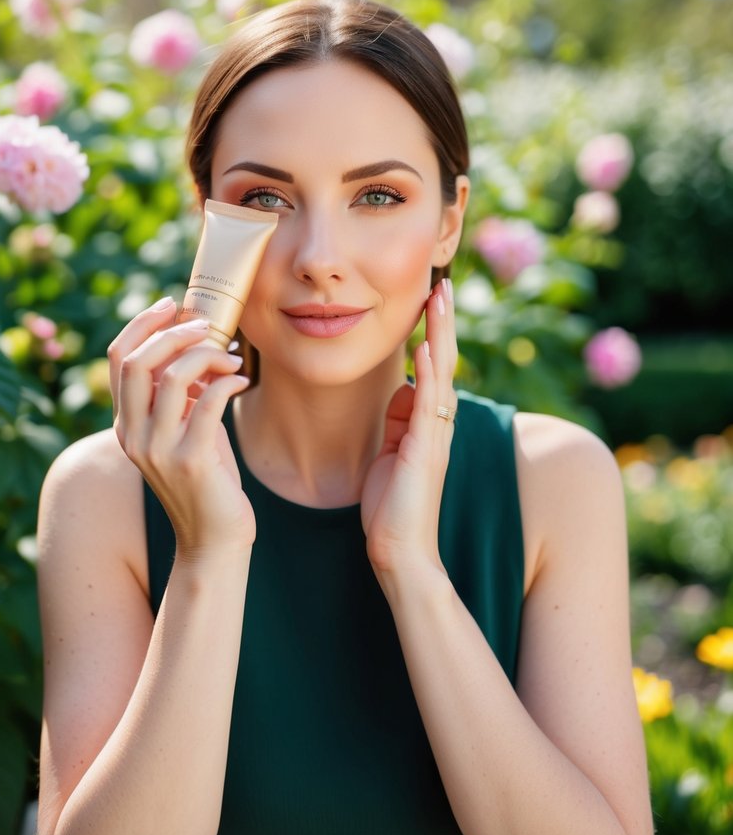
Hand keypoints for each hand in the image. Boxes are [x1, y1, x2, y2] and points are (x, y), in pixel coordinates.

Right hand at [107, 299, 255, 561]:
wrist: (215, 540)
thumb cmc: (207, 479)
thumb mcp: (185, 429)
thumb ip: (182, 393)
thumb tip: (199, 344)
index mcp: (126, 424)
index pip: (117, 358)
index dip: (142, 324)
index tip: (173, 305)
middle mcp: (134, 436)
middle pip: (137, 361)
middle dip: (173, 332)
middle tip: (207, 325)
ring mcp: (159, 451)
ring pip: (172, 378)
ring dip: (207, 355)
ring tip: (232, 358)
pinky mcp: (192, 462)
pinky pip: (208, 403)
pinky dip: (228, 382)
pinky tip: (242, 381)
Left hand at [360, 277, 457, 580]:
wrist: (399, 551)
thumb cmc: (392, 506)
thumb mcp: (391, 451)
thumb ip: (398, 419)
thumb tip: (402, 386)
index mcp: (427, 422)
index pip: (433, 367)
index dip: (433, 332)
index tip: (430, 297)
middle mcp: (438, 423)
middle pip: (444, 361)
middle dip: (442, 322)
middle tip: (442, 284)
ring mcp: (434, 435)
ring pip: (442, 374)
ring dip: (440, 335)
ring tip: (439, 299)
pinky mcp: (425, 450)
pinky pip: (428, 404)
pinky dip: (428, 374)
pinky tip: (426, 348)